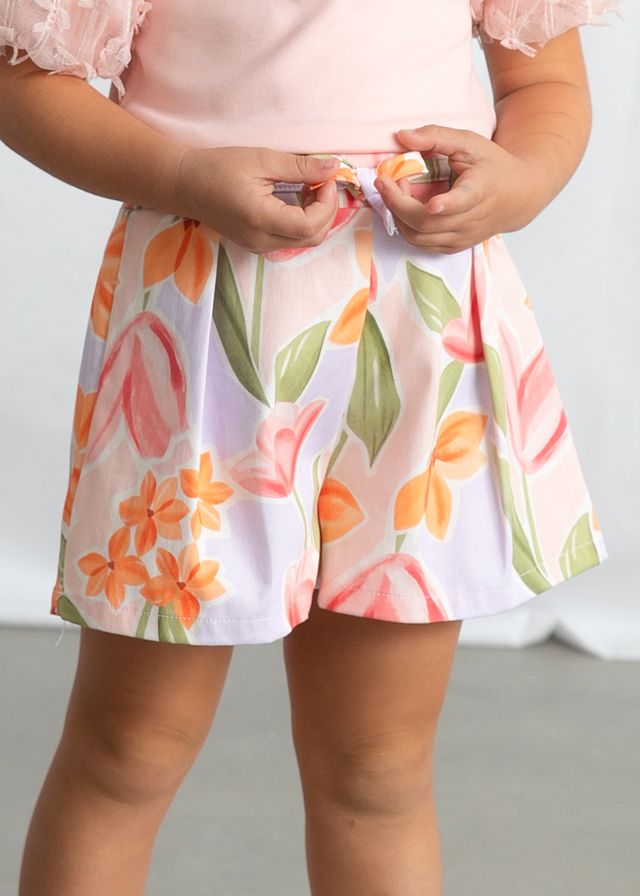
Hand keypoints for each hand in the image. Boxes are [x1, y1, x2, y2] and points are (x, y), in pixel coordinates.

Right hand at [173, 145, 340, 253]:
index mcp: (260, 219)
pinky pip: (291, 240)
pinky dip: (303, 222)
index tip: (324, 178)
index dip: (327, 203)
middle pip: (312, 237)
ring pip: (305, 242)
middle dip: (327, 210)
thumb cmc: (219, 167)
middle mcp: (261, 241)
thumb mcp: (262, 159)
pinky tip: (298, 200)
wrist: (186, 185)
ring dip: (317, 217)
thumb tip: (333, 167)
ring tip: (309, 189)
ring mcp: (259, 247)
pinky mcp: (257, 246)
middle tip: (321, 182)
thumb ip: (300, 167)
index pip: (310, 225)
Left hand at [374, 125, 542, 253]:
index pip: (463, 202)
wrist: (517, 196)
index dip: (447, 204)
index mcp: (480, 190)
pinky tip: (404, 205)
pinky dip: (405, 225)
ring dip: (398, 214)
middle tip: (385, 181)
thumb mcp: (468, 142)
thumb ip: (435, 136)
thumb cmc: (491, 165)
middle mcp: (471, 220)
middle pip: (427, 222)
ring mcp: (462, 237)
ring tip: (396, 190)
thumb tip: (401, 136)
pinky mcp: (453, 247)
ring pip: (419, 237)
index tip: (434, 204)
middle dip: (397, 203)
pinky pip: (420, 242)